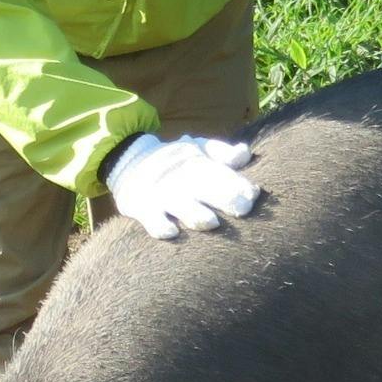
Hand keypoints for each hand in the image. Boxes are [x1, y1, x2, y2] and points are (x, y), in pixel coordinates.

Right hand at [104, 131, 258, 241]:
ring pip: (179, 205)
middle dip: (224, 198)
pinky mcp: (142, 209)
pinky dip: (159, 226)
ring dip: (195, 213)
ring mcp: (160, 195)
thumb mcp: (196, 148)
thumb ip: (222, 153)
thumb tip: (245, 152)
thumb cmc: (174, 161)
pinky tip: (172, 232)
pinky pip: (150, 221)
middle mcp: (179, 178)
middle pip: (203, 188)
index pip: (220, 172)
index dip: (238, 184)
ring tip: (211, 222)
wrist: (128, 161)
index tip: (254, 194)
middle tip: (243, 209)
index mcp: (196, 163)